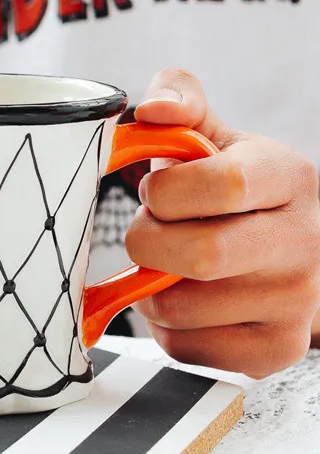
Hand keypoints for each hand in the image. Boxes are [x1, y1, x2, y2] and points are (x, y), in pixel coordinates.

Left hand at [127, 69, 319, 377]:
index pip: (223, 184)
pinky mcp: (273, 349)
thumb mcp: (210, 136)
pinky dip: (163, 325)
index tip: (155, 191)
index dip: (166, 191)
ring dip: (150, 285)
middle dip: (148, 241)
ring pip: (180, 307)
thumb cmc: (227, 190)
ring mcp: (295, 304)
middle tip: (149, 231)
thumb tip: (154, 110)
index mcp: (289, 177)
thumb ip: (179, 103)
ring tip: (167, 263)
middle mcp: (305, 243)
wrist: (273, 248)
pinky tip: (182, 297)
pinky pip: (184, 346)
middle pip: (202, 255)